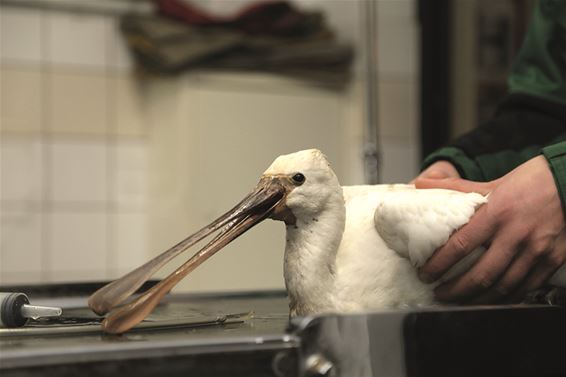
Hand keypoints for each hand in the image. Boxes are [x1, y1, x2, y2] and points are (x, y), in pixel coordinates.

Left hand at [415, 155, 565, 302]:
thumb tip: (421, 185)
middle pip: (481, 274)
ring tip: (462, 300)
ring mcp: (536, 250)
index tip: (426, 273)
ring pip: (503, 286)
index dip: (439, 264)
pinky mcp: (553, 259)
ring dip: (478, 298)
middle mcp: (516, 234)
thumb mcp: (491, 183)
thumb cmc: (531, 181)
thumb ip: (456, 188)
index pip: (460, 245)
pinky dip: (507, 297)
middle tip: (440, 293)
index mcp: (496, 213)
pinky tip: (493, 299)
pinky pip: (527, 287)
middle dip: (455, 289)